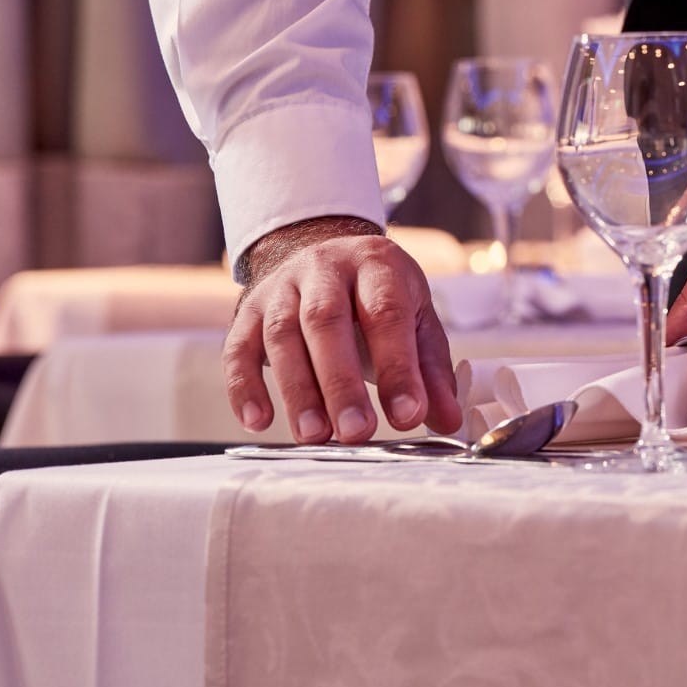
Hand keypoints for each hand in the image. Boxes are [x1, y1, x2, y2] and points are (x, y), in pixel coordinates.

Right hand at [224, 215, 461, 442]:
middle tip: (357, 432)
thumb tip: (447, 421)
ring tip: (315, 435)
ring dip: (297, 390)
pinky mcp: (248, 312)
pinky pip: (238, 348)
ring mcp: (282, 288)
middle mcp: (324, 269)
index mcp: (376, 265)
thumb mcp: (415, 317)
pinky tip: (259, 420)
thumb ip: (430, 369)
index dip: (398, 367)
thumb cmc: (376, 295)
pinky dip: (244, 387)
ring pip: (282, 335)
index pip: (387, 313)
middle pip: (327, 321)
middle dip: (341, 382)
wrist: (322, 251)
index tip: (408, 415)